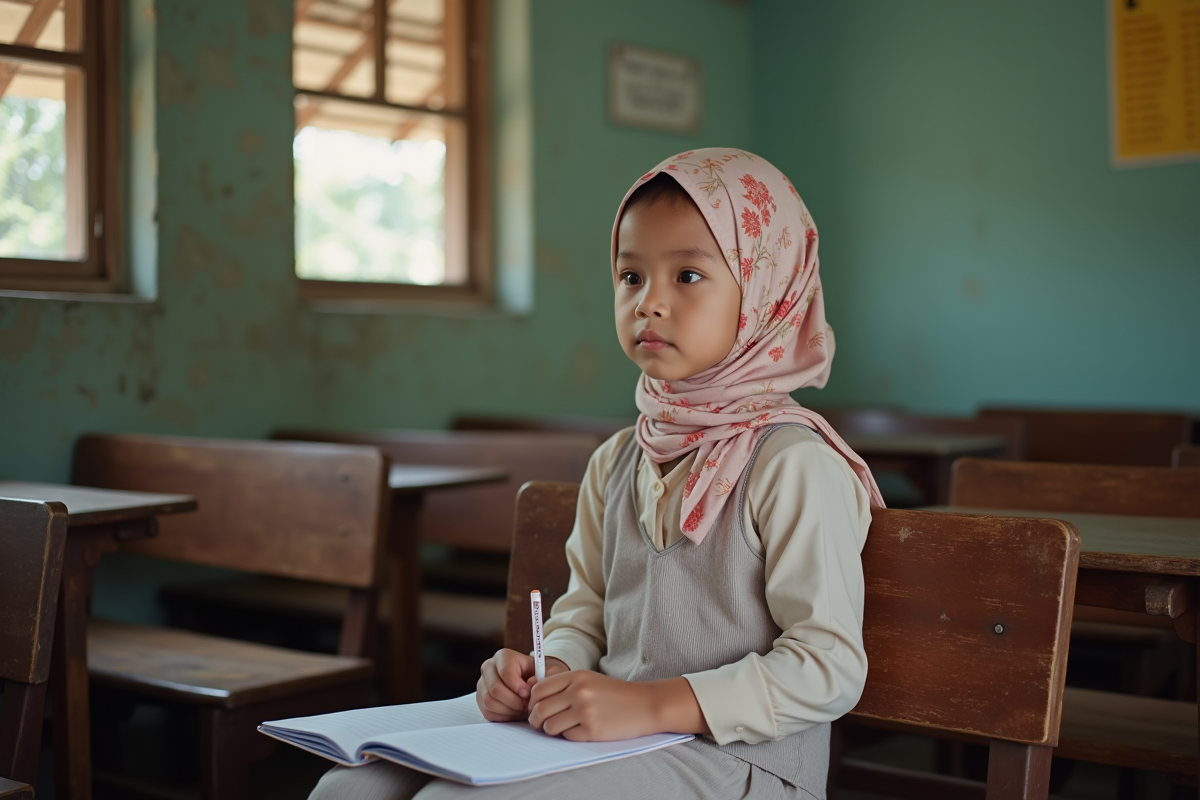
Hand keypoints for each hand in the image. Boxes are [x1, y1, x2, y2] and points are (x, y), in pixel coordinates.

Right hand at [476, 649, 568, 721]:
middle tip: (527, 706)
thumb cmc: (540, 676)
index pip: (506, 672)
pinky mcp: (480, 699)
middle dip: (514, 701)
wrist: (533, 682)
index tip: (528, 694)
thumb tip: (530, 686)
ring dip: (509, 710)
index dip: (518, 687)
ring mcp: (482, 683)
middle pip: (495, 689)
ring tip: (523, 709)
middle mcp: (489, 667)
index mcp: (504, 656)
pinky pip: (488, 712)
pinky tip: (515, 712)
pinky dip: (503, 716)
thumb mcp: (548, 672)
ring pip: (490, 702)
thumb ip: (544, 676)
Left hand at [529, 673, 710, 740]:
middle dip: (535, 720)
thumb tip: (534, 697)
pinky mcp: (592, 730)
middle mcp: (578, 692)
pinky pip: (567, 737)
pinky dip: (569, 736)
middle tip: (540, 724)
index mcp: (576, 676)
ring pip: (549, 726)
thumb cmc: (615, 693)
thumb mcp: (589, 680)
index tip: (536, 708)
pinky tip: (580, 731)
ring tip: (560, 728)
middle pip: (539, 709)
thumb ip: (564, 685)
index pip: (538, 689)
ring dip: (551, 730)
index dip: (532, 702)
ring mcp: (585, 711)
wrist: (645, 704)